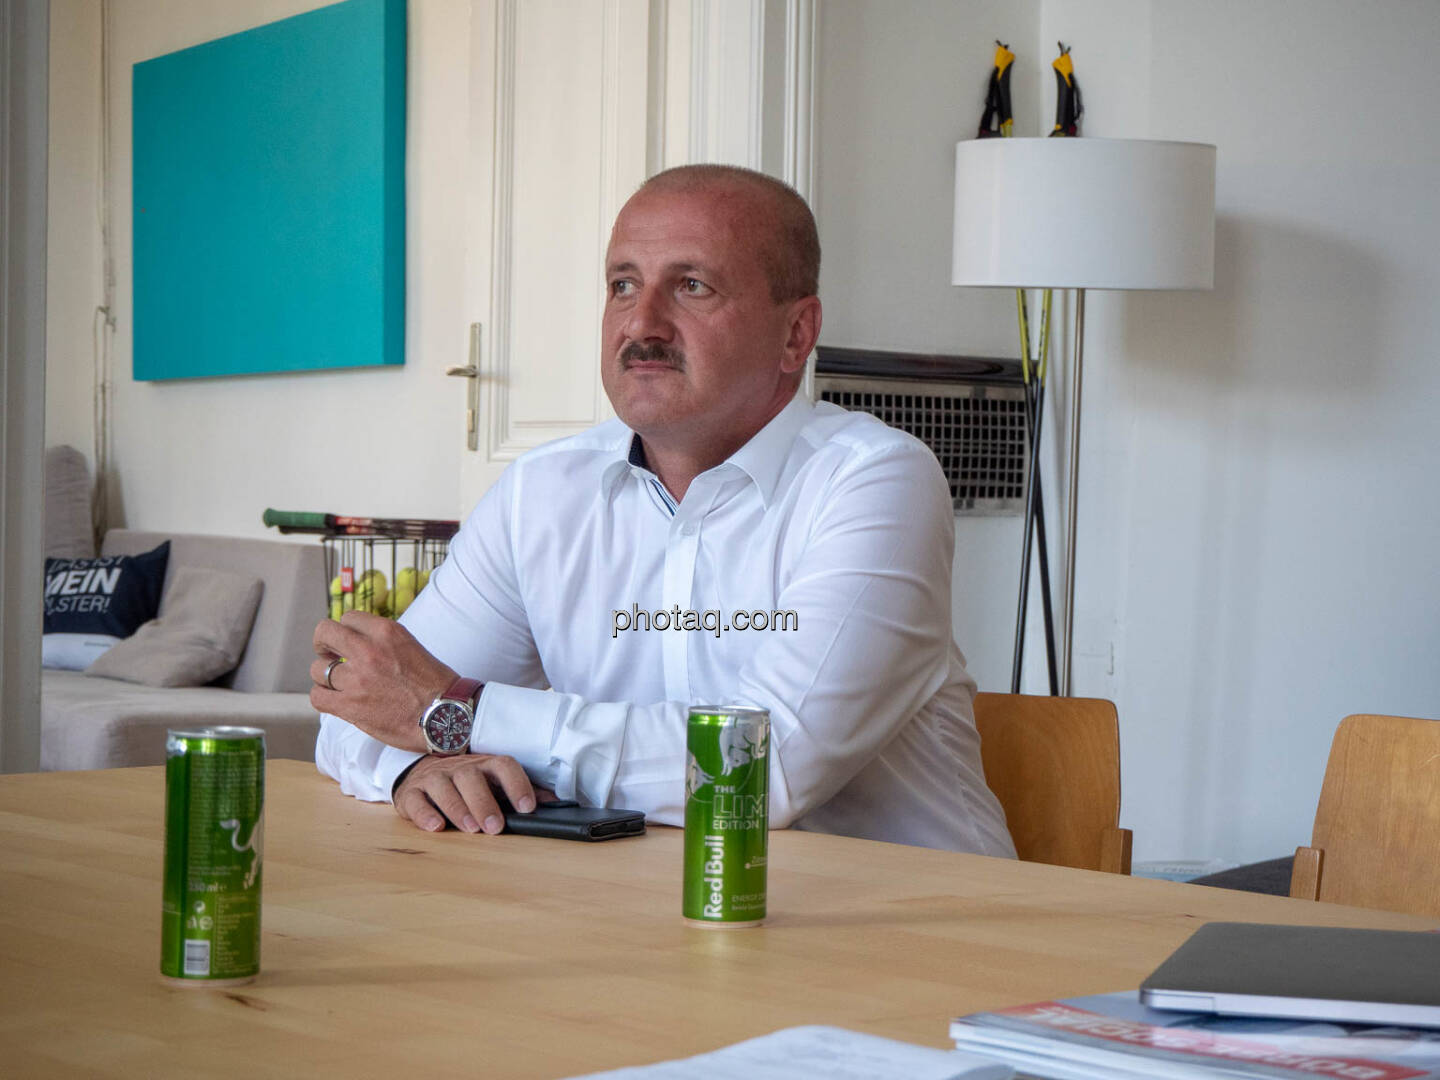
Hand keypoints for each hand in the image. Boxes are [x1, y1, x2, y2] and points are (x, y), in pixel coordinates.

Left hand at [310, 612, 456, 752]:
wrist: (446, 715)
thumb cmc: (436, 684)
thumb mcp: (411, 646)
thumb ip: (384, 641)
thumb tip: (360, 642)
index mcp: (387, 632)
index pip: (348, 618)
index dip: (346, 631)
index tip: (348, 642)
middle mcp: (368, 650)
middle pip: (325, 633)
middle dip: (323, 643)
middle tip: (328, 654)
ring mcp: (357, 679)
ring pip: (318, 669)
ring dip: (326, 676)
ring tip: (339, 684)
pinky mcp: (350, 706)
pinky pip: (318, 697)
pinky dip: (323, 697)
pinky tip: (334, 699)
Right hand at [394, 753, 553, 833]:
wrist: (423, 774)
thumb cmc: (467, 784)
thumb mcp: (494, 785)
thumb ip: (522, 792)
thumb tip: (556, 803)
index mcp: (484, 765)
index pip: (503, 766)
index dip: (517, 784)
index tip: (528, 808)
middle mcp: (459, 768)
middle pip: (471, 777)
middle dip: (484, 801)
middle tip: (495, 826)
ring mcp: (433, 778)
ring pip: (444, 786)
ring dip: (458, 808)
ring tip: (470, 829)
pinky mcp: (410, 793)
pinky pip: (415, 800)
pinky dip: (424, 814)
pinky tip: (436, 826)